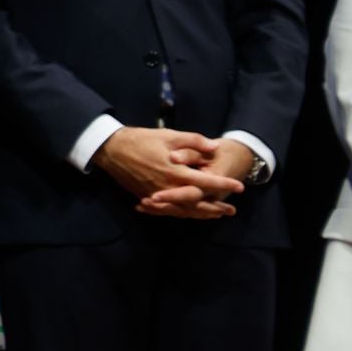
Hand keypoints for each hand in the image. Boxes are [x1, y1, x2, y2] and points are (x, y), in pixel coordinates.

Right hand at [92, 127, 241, 218]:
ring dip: (202, 214)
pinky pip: (169, 211)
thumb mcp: (168, 135)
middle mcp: (169, 188)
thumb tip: (214, 148)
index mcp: (176, 172)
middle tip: (231, 210)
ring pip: (185, 210)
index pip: (207, 182)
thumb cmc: (141, 140)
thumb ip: (193, 141)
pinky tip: (190, 214)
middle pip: (198, 203)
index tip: (240, 187)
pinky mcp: (147, 198)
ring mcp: (158, 195)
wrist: (111, 149)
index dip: (225, 185)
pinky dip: (183, 214)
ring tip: (216, 215)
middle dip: (216, 207)